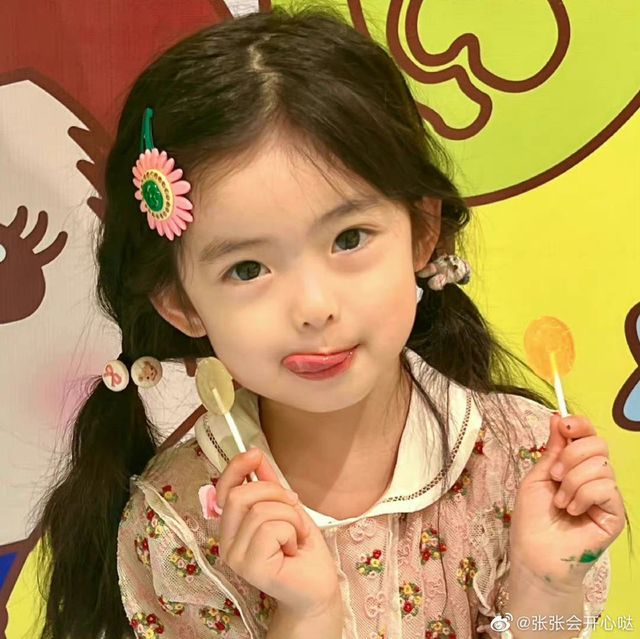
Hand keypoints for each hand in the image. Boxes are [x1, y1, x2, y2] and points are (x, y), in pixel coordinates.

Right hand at [214, 448, 340, 618]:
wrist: (318, 586)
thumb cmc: (302, 549)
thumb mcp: (286, 507)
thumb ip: (268, 483)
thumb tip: (255, 455)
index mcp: (233, 526)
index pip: (223, 489)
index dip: (236, 468)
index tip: (255, 454)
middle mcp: (227, 542)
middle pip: (241, 494)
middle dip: (275, 492)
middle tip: (293, 510)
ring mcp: (235, 556)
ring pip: (260, 511)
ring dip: (290, 517)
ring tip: (294, 536)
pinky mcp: (249, 567)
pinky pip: (271, 529)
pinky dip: (291, 532)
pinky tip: (292, 549)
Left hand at [509, 413, 625, 587]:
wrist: (534, 553)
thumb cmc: (532, 518)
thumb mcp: (537, 476)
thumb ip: (552, 449)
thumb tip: (558, 418)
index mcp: (574, 464)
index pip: (588, 435)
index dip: (579, 425)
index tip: (564, 426)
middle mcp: (593, 476)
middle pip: (598, 444)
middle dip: (571, 456)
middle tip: (555, 477)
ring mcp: (606, 495)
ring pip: (600, 466)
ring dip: (572, 482)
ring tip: (560, 502)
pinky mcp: (615, 513)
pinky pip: (605, 488)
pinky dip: (583, 496)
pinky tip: (573, 511)